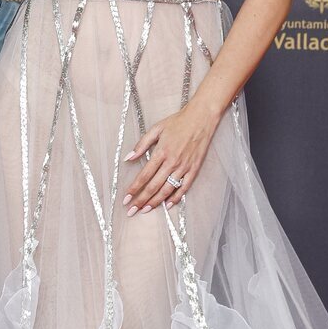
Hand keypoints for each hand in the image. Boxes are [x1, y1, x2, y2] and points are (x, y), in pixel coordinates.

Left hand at [123, 99, 220, 214]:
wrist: (201, 118)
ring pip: (167, 189)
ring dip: (155, 202)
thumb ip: (142, 144)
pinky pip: (184, 187)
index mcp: (161, 152)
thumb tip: (128, 157)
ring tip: (145, 210)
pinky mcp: (194, 168)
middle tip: (131, 211)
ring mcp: (184, 167)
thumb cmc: (178, 121)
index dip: (134, 189)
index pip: (144, 175)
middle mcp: (172, 162)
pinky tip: (167, 205)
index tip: (126, 198)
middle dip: (141, 200)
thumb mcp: (156, 128)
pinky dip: (176, 197)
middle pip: (153, 186)